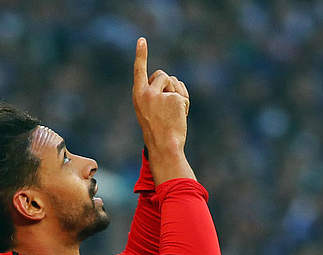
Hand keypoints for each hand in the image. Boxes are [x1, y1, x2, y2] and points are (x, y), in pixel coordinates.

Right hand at [131, 37, 190, 153]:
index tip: (141, 40)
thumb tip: (170, 80)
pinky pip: (183, 93)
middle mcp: (147, 93)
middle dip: (168, 84)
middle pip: (162, 74)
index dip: (141, 55)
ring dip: (177, 93)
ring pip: (174, 82)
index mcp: (138, 95)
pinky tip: (179, 116)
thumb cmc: (157, 130)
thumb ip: (154, 93)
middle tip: (166, 104)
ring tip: (172, 113)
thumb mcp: (149, 109)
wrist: (164, 146)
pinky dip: (184, 103)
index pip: (139, 70)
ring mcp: (160, 95)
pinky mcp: (174, 98)